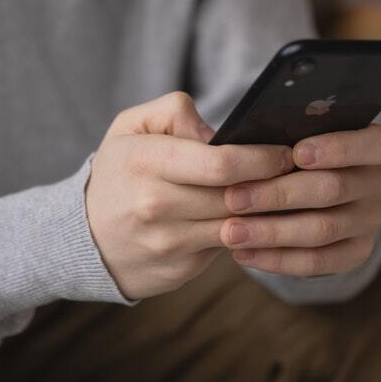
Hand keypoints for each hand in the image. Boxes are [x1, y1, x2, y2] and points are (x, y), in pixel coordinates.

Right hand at [86, 92, 292, 299]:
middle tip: (298, 173)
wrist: (82, 237)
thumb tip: (218, 133)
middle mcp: (154, 206)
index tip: (286, 153)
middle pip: (236, 196)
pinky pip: (227, 250)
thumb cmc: (118, 172)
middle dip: (274, 185)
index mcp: (145, 162)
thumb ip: (173, 111)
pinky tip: (257, 220)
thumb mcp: (131, 127)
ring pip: (238, 226)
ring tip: (285, 195)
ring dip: (267, 213)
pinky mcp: (178, 271)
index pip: (221, 163)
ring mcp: (167, 243)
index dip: (262, 158)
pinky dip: (247, 234)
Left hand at [220, 125, 380, 276]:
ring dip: (271, 232)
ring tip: (231, 232)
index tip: (296, 153)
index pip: (374, 143)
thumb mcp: (285, 136)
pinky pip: (317, 262)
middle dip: (279, 194)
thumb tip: (240, 138)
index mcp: (370, 144)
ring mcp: (368, 220)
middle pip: (334, 188)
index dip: (338, 147)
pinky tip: (243, 254)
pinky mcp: (355, 253)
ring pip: (322, 229)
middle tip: (234, 198)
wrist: (295, 197)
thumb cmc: (285, 155)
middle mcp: (375, 182)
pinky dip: (277, 259)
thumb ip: (276, 134)